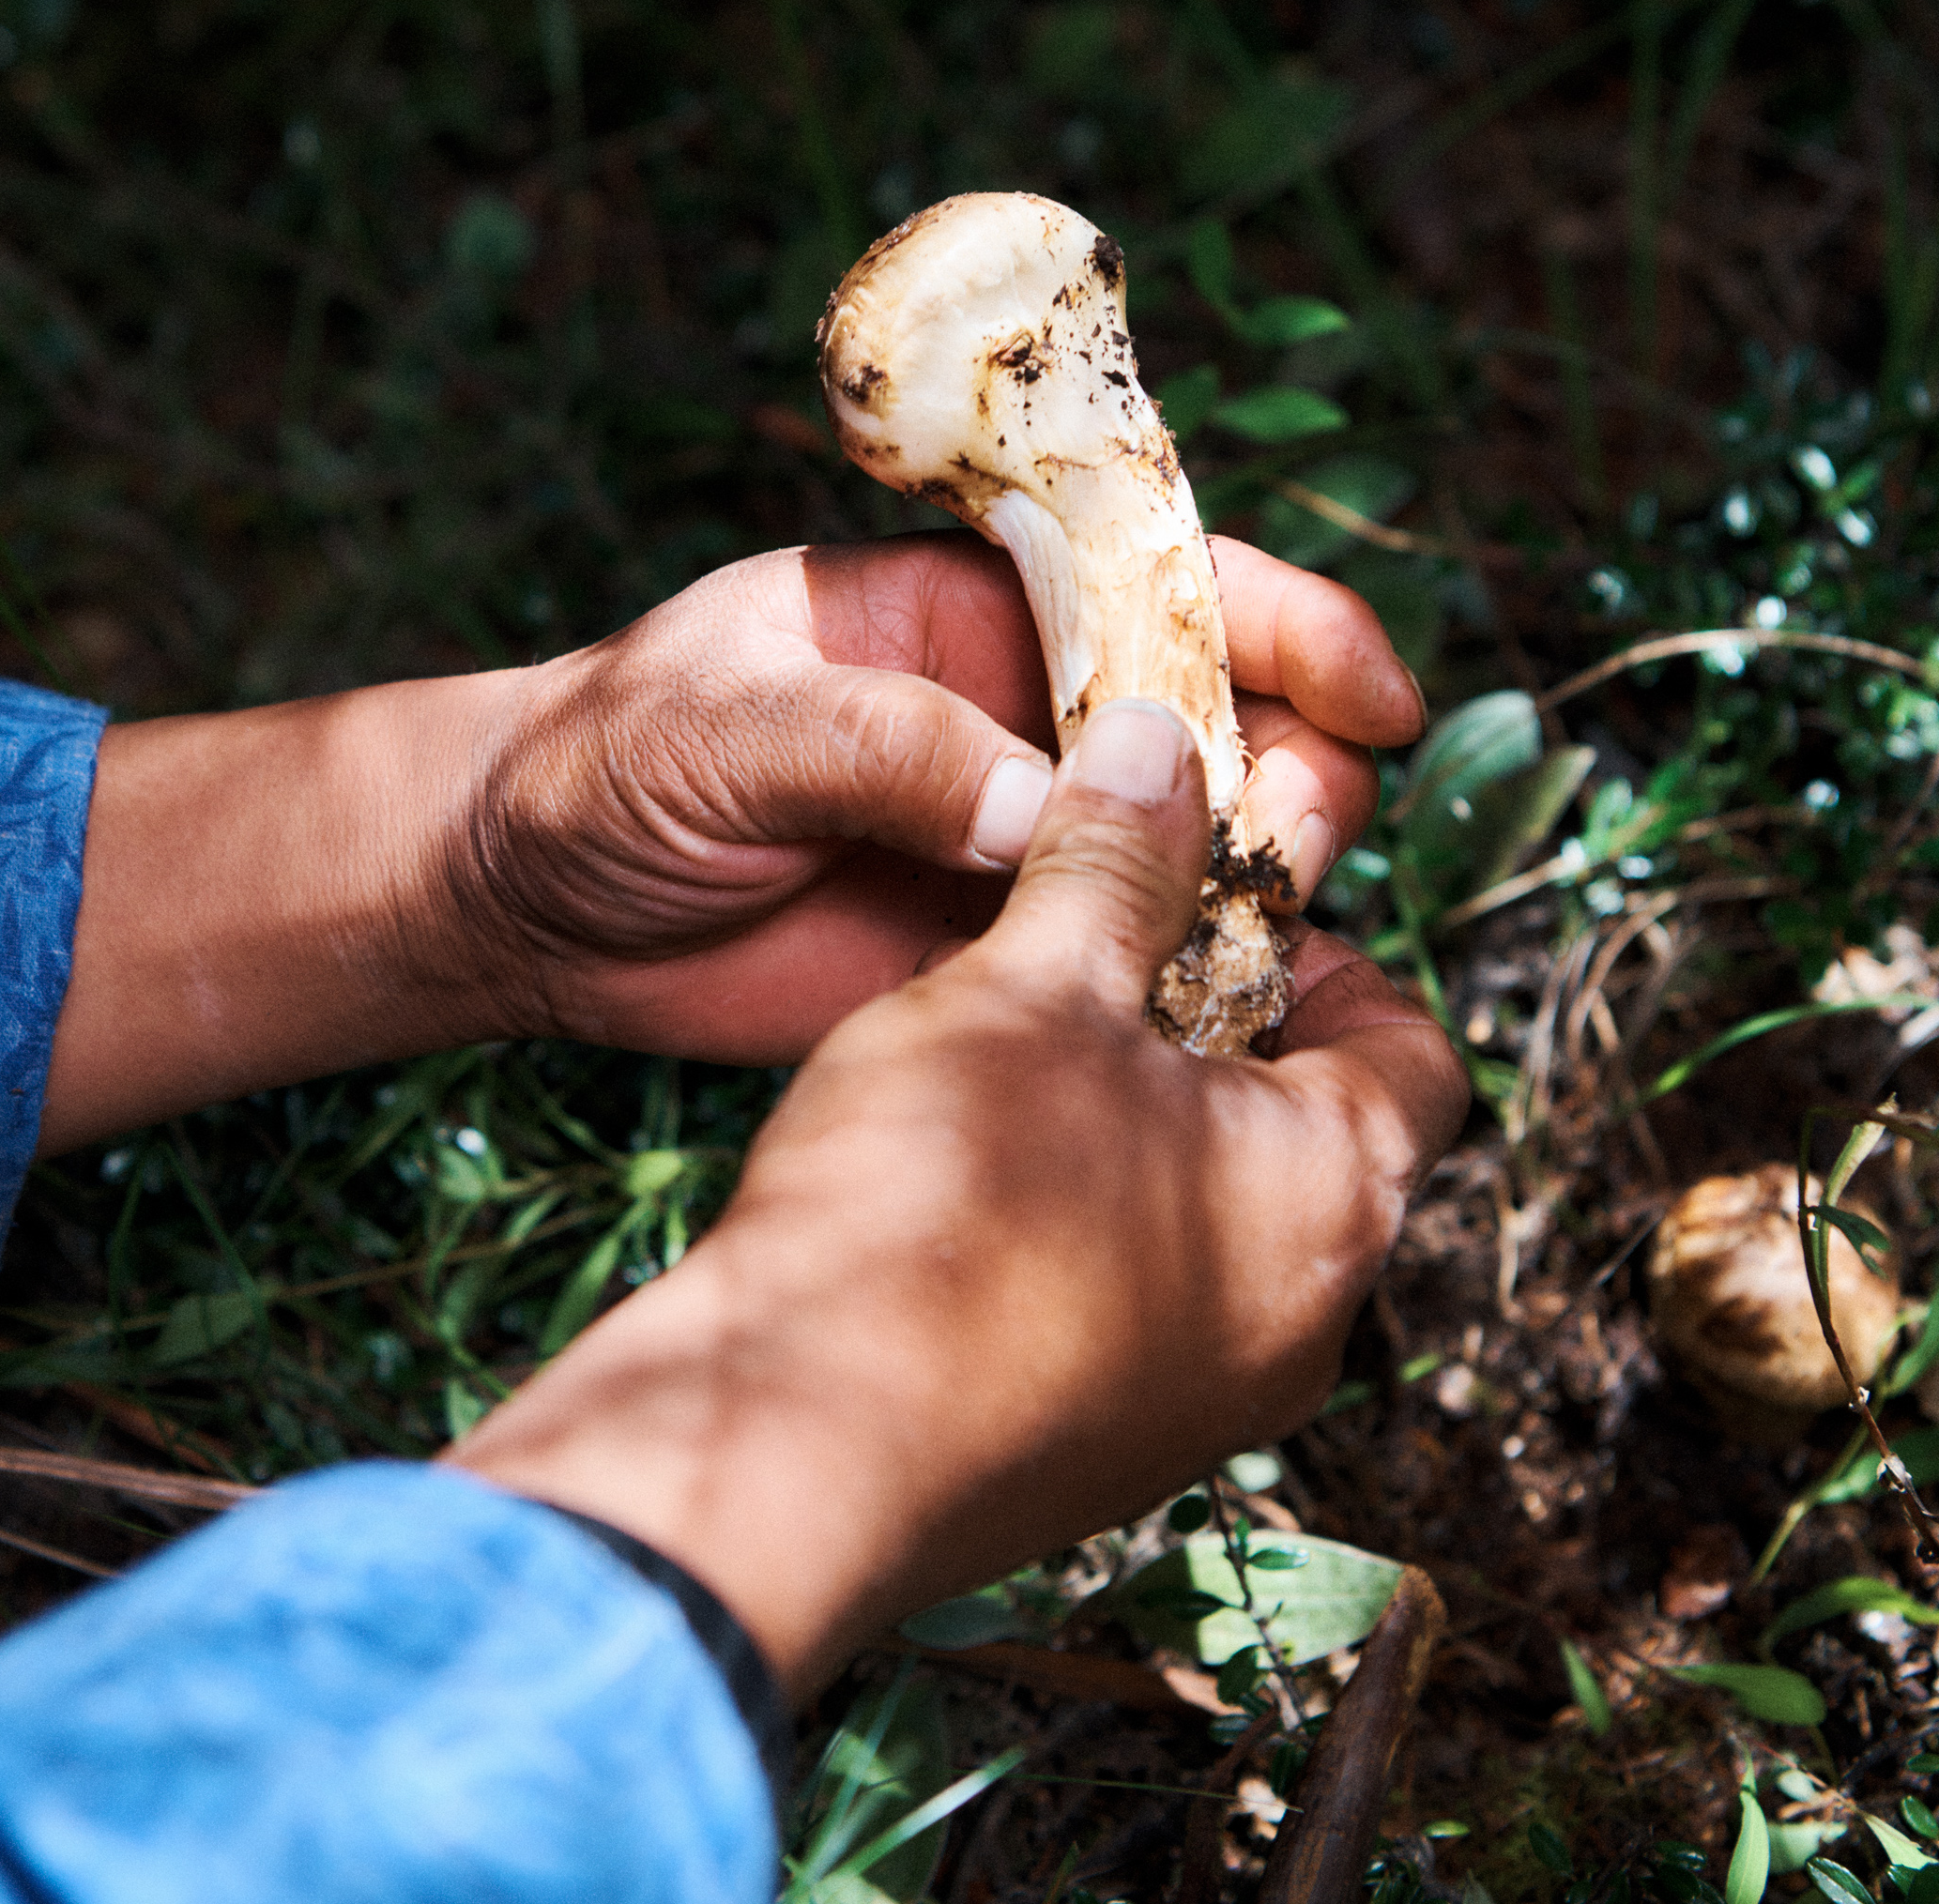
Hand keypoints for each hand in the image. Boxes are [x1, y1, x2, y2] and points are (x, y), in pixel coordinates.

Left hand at [435, 531, 1422, 1060]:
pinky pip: (1124, 963)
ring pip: (1190, 850)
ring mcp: (1009, 840)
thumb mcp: (721, 729)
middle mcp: (1010, 716)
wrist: (515, 904)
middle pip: (1213, 720)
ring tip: (1259, 930)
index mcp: (960, 608)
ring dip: (1255, 885)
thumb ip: (876, 748)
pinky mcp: (987, 954)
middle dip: (1290, 764)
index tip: (1372, 688)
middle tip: (1296, 832)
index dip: (1281, 620)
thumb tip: (1034, 806)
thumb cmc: (599, 766)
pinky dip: (1191, 993)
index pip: (1154, 581)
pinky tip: (1227, 1032)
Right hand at [452, 697, 1468, 1696]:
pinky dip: (1074, 1223)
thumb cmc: (929, 1212)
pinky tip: (956, 1172)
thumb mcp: (1028, 983)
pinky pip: (1125, 1306)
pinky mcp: (1094, 1453)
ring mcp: (1197, 1407)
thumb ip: (1114, 861)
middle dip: (1209, 1026)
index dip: (1326, 949)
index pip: (1418, 1046)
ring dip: (1133, 1122)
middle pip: (1311, 1132)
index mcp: (1334, 1196)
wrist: (784, 1450)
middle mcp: (1299, 1323)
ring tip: (1008, 1051)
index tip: (1212, 902)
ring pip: (1211, 1221)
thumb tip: (1159, 748)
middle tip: (1096, 956)